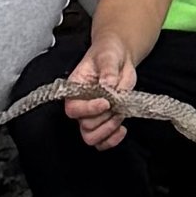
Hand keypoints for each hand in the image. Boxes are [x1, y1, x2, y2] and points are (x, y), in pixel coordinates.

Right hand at [62, 21, 147, 147]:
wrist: (120, 58)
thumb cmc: (109, 54)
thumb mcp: (108, 56)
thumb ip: (107, 70)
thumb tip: (108, 84)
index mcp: (75, 89)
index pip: (73, 108)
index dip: (89, 109)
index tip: (106, 103)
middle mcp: (81, 105)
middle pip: (85, 126)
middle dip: (104, 118)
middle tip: (117, 105)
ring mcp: (92, 116)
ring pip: (91, 137)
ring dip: (108, 130)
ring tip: (119, 115)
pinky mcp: (104, 122)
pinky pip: (103, 142)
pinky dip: (113, 140)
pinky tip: (122, 129)